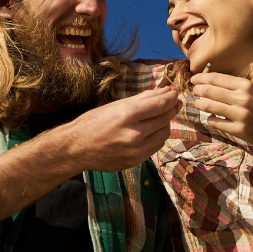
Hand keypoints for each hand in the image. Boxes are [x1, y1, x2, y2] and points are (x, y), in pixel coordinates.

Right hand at [64, 87, 180, 171]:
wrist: (77, 148)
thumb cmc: (94, 122)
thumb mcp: (116, 105)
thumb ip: (142, 99)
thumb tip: (164, 91)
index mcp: (127, 115)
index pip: (160, 104)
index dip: (171, 97)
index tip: (175, 92)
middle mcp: (134, 133)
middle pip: (165, 119)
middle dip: (171, 108)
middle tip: (172, 102)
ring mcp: (136, 150)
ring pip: (164, 133)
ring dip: (165, 123)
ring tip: (159, 116)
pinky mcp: (136, 161)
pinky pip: (156, 146)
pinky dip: (157, 136)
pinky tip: (150, 131)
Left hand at [190, 73, 252, 144]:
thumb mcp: (250, 89)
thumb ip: (231, 85)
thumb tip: (207, 80)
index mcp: (245, 85)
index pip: (217, 78)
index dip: (201, 78)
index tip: (194, 79)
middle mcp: (242, 99)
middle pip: (210, 91)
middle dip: (197, 90)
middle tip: (194, 91)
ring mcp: (240, 115)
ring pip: (209, 106)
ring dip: (199, 104)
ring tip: (198, 103)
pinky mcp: (238, 129)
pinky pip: (215, 122)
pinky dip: (209, 119)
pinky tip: (211, 117)